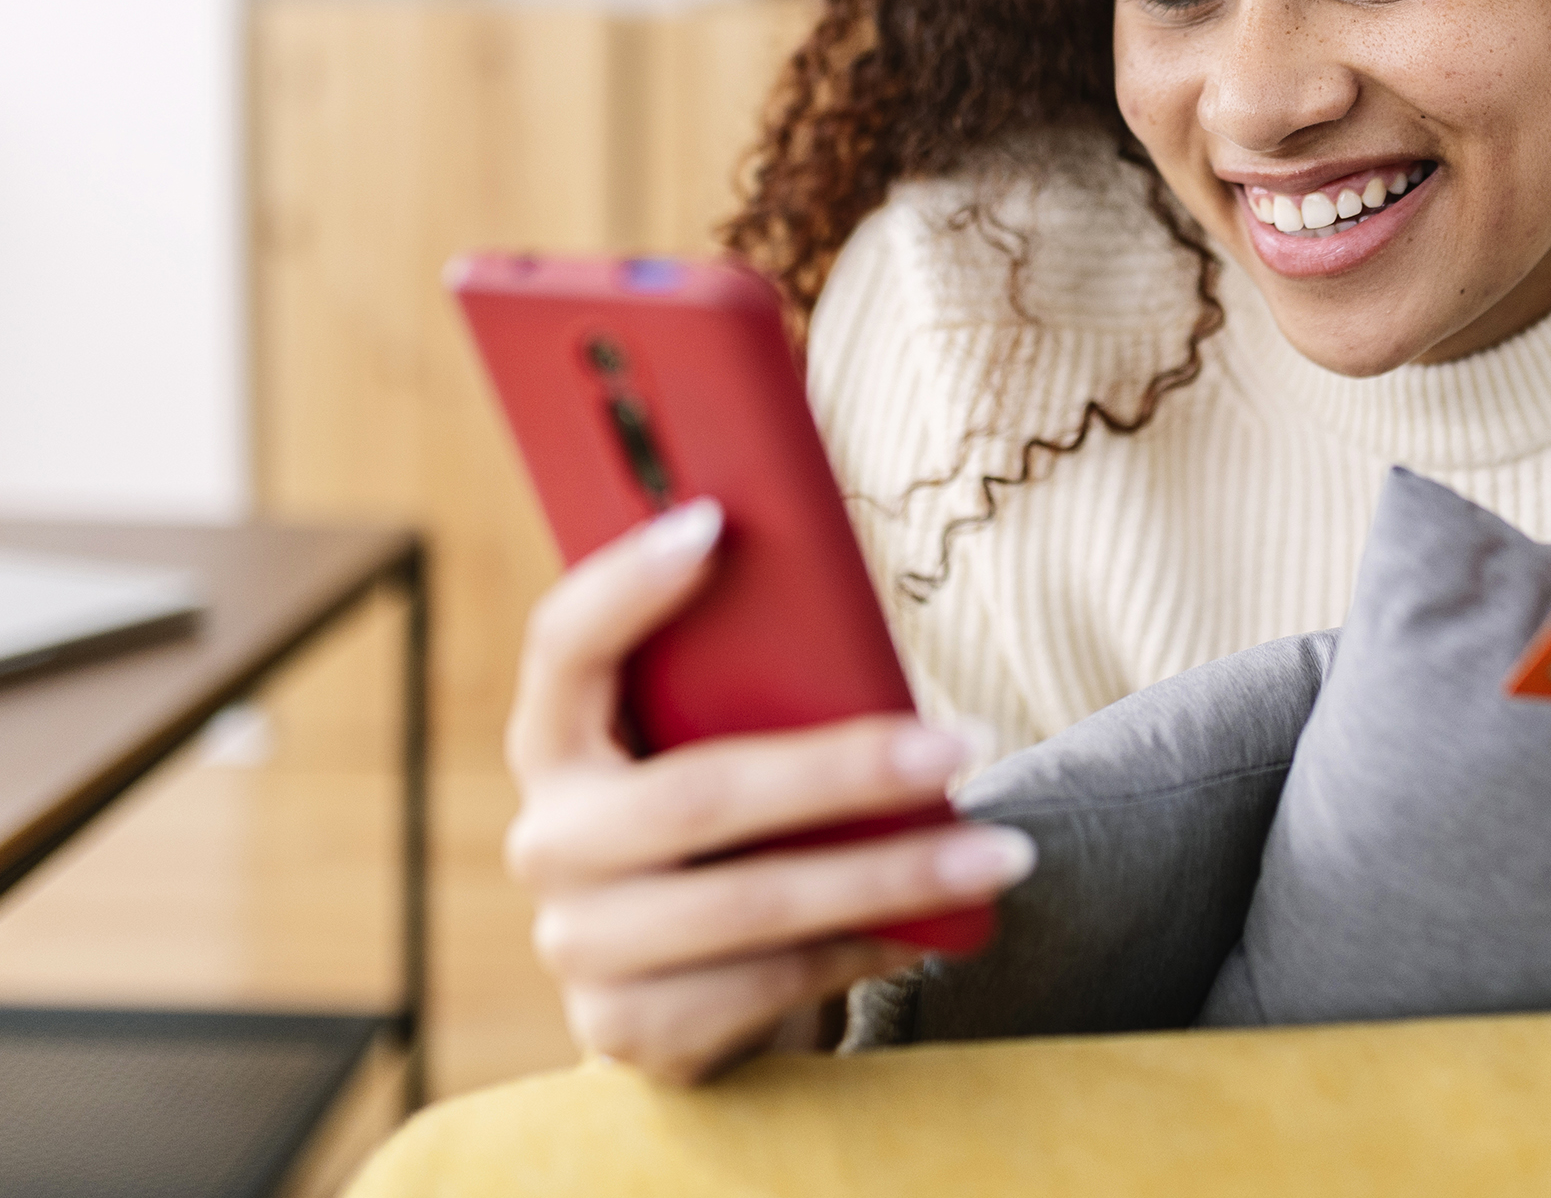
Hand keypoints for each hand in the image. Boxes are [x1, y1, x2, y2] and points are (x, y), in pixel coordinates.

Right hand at [502, 498, 1035, 1082]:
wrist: (693, 995)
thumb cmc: (733, 835)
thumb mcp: (722, 749)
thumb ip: (748, 698)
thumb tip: (859, 650)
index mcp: (556, 742)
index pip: (562, 643)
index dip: (625, 583)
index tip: (713, 521)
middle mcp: (548, 840)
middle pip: (699, 793)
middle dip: (847, 769)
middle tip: (963, 743)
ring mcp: (578, 944)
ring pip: (752, 904)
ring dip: (893, 876)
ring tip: (1002, 853)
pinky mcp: (629, 1030)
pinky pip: (769, 983)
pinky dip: (867, 948)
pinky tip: (938, 925)